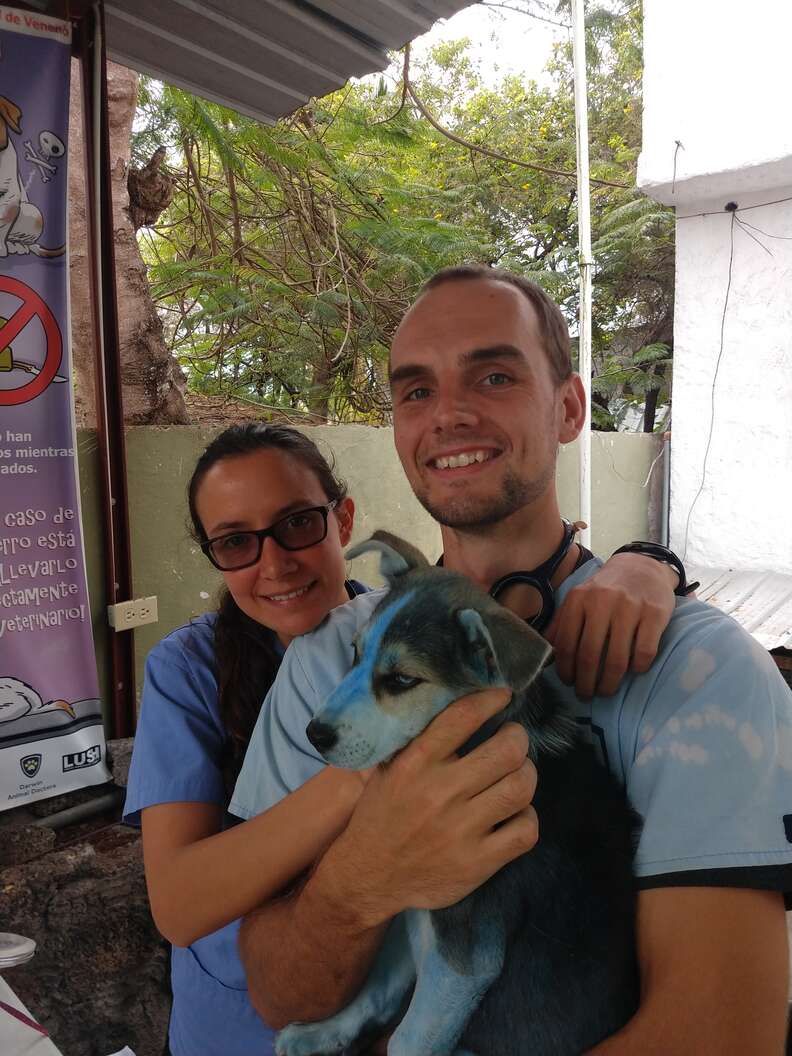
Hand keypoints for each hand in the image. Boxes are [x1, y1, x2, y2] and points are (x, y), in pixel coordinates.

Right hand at [316, 688, 537, 925]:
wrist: (368, 876)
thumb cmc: (381, 815)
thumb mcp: (389, 770)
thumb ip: (418, 741)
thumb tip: (455, 704)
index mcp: (415, 764)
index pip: (463, 717)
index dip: (491, 699)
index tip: (503, 694)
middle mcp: (440, 793)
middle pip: (506, 751)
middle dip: (518, 739)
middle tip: (514, 740)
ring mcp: (460, 830)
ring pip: (521, 788)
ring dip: (526, 775)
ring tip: (517, 773)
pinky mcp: (477, 863)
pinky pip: (525, 831)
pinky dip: (528, 817)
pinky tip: (515, 814)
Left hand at [545, 552, 676, 697]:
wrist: (642, 566)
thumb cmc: (605, 590)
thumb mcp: (579, 599)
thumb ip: (561, 624)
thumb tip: (547, 657)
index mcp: (578, 599)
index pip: (567, 644)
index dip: (566, 670)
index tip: (569, 683)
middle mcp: (602, 601)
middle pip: (590, 656)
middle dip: (586, 683)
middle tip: (586, 695)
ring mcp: (630, 607)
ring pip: (617, 659)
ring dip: (610, 683)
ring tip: (606, 691)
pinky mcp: (655, 613)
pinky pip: (644, 653)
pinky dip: (637, 668)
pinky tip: (633, 670)